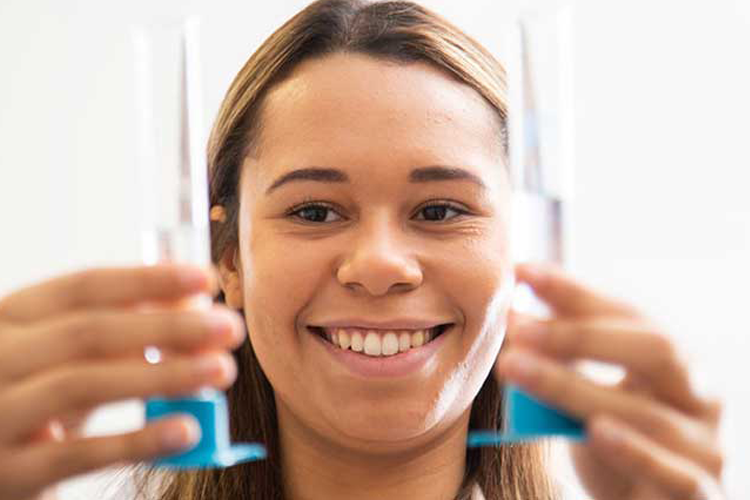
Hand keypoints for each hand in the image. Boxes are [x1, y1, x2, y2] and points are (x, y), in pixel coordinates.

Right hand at [0, 264, 244, 499]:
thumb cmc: (32, 395)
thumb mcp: (66, 355)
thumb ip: (121, 328)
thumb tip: (194, 304)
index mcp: (10, 317)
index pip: (83, 286)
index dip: (148, 279)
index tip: (206, 278)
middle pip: (90, 332)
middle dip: (169, 327)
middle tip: (230, 327)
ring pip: (84, 385)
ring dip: (163, 375)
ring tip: (220, 369)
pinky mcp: (9, 472)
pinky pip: (79, 455)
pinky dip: (138, 440)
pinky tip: (188, 430)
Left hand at [495, 263, 724, 499]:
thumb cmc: (616, 448)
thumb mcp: (588, 399)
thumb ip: (566, 362)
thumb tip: (518, 311)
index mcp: (677, 362)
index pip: (630, 314)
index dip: (575, 292)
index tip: (521, 272)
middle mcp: (702, 396)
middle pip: (656, 349)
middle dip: (579, 334)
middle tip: (516, 326)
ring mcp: (708, 447)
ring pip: (648, 414)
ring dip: (573, 387)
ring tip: (516, 367)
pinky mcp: (704, 496)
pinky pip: (678, 475)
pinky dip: (635, 452)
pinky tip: (594, 431)